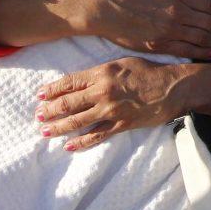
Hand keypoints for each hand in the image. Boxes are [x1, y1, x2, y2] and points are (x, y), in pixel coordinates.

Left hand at [35, 57, 189, 150]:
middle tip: (37, 115)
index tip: (40, 95)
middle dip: (49, 110)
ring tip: (45, 131)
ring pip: (77, 121)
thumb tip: (82, 81)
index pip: (69, 82)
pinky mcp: (121, 124)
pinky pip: (96, 135)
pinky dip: (81, 142)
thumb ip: (101, 72)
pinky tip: (69, 146)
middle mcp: (102, 92)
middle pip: (68, 103)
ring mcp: (111, 110)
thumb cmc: (149, 72)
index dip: (52, 90)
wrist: (173, 88)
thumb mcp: (122, 63)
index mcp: (101, 73)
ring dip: (58, 127)